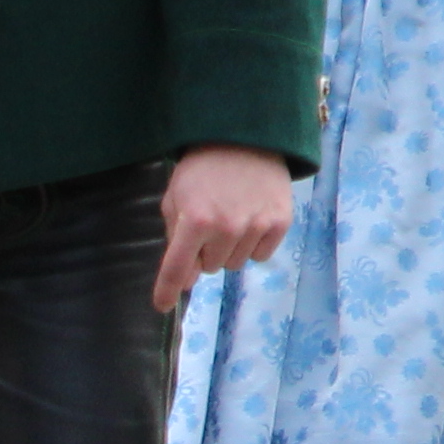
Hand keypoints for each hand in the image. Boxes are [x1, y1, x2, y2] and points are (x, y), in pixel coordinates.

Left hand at [152, 144, 294, 311]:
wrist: (248, 138)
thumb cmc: (202, 169)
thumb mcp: (176, 198)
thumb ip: (174, 239)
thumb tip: (188, 279)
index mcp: (194, 221)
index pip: (177, 269)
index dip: (167, 291)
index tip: (162, 305)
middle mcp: (226, 228)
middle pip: (209, 267)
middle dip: (205, 252)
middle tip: (209, 224)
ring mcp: (257, 226)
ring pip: (235, 263)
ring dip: (229, 248)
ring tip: (233, 217)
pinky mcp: (281, 222)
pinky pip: (261, 255)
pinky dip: (254, 244)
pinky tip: (252, 219)